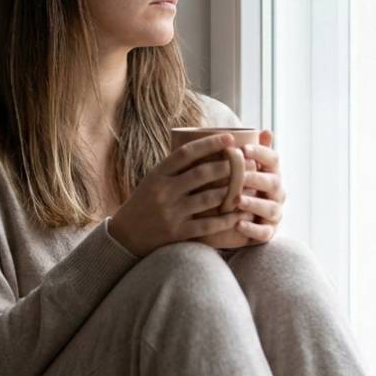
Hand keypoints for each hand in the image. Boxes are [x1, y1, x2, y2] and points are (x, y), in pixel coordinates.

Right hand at [108, 134, 251, 257]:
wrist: (125, 237)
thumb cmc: (144, 204)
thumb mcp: (153, 181)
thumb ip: (175, 169)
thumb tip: (205, 149)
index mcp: (157, 175)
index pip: (186, 153)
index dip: (210, 144)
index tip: (230, 138)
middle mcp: (163, 191)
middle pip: (201, 174)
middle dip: (228, 166)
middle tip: (248, 161)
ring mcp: (170, 213)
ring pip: (208, 198)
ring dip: (232, 191)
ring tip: (250, 184)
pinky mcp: (177, 233)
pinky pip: (207, 225)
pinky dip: (226, 219)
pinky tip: (240, 214)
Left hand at [233, 129, 284, 243]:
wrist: (246, 218)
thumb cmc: (245, 186)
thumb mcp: (249, 168)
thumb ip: (255, 152)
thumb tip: (266, 131)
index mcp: (273, 173)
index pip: (274, 159)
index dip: (261, 153)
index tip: (244, 149)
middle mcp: (278, 193)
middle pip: (273, 183)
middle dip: (257, 179)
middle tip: (239, 176)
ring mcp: (275, 213)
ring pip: (270, 208)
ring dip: (254, 204)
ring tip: (237, 201)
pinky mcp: (268, 232)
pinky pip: (264, 232)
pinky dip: (252, 229)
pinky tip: (238, 224)